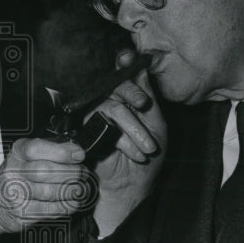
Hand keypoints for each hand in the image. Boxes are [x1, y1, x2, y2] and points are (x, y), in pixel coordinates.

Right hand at [0, 137, 92, 242]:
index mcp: (17, 154)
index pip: (36, 149)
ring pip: (51, 192)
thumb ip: (49, 150)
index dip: (61, 152)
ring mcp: (16, 195)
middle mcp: (13, 173)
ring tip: (80, 188)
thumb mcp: (25, 157)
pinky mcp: (23, 214)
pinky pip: (51, 210)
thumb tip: (75, 150)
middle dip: (71, 172)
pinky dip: (67, 206)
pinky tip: (73, 202)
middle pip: (46, 171)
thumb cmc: (14, 178)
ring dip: (72, 191)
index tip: (78, 155)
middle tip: (82, 173)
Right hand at [90, 49, 166, 233]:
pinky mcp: (87, 134)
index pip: (122, 75)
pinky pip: (102, 125)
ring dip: (134, 128)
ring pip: (111, 107)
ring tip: (147, 148)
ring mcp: (96, 119)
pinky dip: (122, 139)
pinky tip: (133, 152)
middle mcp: (109, 105)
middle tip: (145, 109)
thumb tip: (141, 63)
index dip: (125, 64)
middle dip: (134, 97)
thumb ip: (148, 95)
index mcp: (126, 99)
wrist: (134, 186)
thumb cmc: (148, 156)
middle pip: (115, 87)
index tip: (129, 57)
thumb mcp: (156, 123)